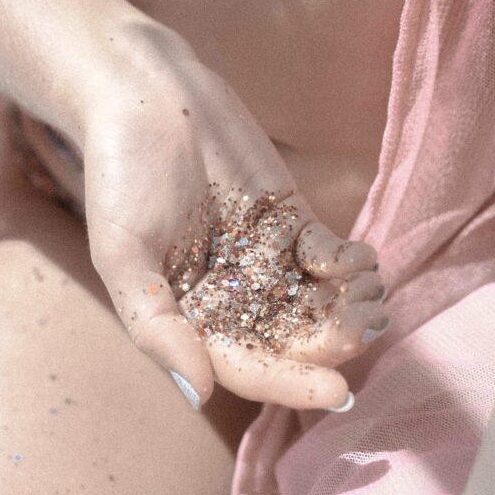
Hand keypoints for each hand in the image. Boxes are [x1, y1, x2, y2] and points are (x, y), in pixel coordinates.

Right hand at [79, 24, 386, 408]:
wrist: (147, 98)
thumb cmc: (122, 178)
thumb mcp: (124, 256)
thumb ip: (156, 327)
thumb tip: (199, 395)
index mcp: (193, 321)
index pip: (248, 368)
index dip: (291, 385)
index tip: (337, 392)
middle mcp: (234, 301)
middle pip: (292, 343)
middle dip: (333, 345)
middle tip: (367, 330)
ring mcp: (267, 263)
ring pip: (318, 305)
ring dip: (351, 309)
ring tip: (372, 299)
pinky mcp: (292, 224)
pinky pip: (328, 256)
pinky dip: (350, 263)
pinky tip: (362, 260)